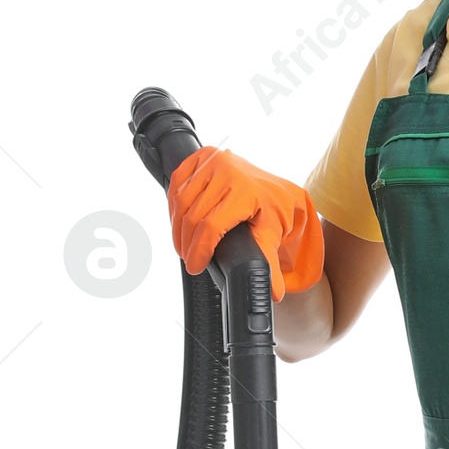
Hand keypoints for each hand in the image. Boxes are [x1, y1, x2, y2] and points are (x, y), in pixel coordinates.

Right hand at [168, 147, 325, 303]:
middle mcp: (227, 171)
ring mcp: (213, 160)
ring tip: (183, 245)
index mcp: (245, 191)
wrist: (274, 187)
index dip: (199, 250)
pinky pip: (178, 181)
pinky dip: (174, 203)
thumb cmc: (274, 210)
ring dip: (177, 226)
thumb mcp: (273, 234)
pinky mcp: (202, 155)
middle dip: (187, 243)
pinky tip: (179, 220)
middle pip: (193, 215)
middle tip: (189, 260)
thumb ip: (269, 264)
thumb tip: (272, 293)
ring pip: (181, 199)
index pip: (211, 226)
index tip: (195, 266)